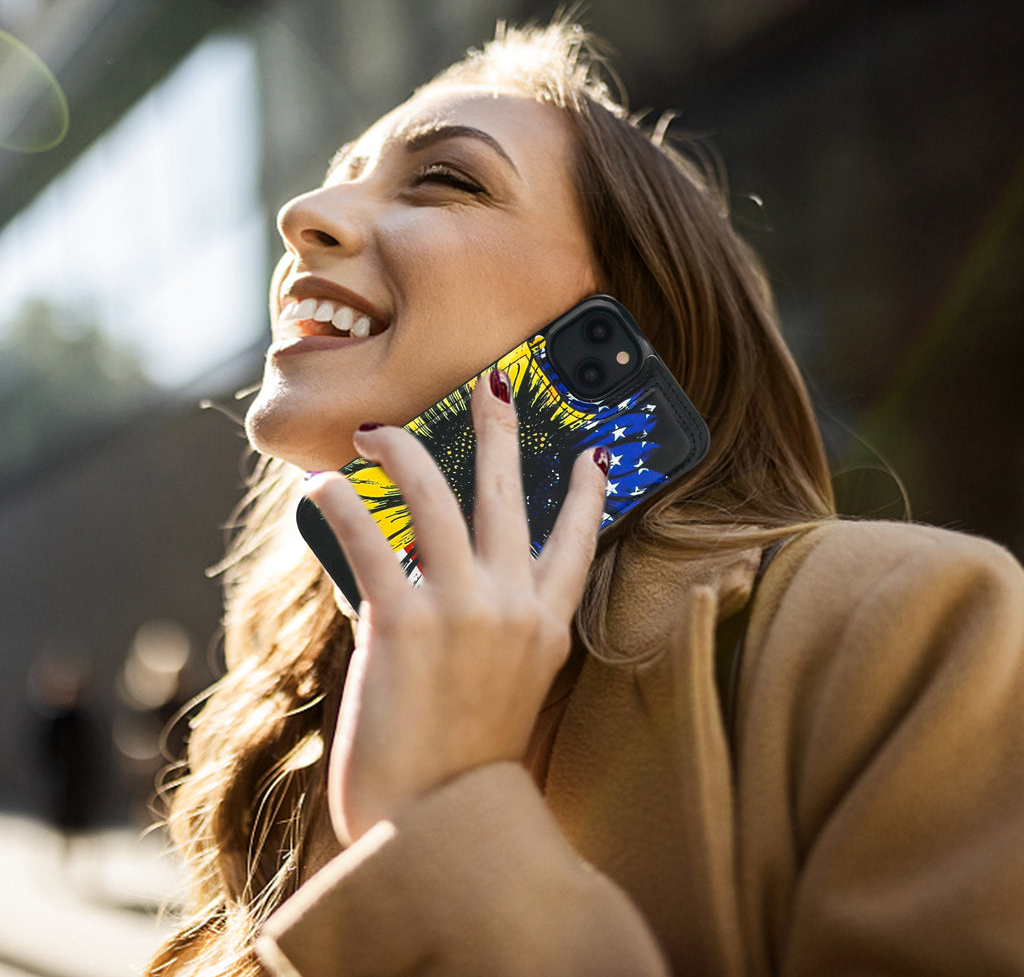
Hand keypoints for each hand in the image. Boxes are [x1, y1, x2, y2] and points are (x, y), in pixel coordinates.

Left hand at [304, 370, 608, 843]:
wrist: (437, 828)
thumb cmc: (463, 763)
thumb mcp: (505, 689)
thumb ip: (495, 629)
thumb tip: (441, 573)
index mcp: (546, 627)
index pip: (578, 542)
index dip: (587, 493)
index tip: (596, 454)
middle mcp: (515, 608)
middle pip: (511, 494)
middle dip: (502, 428)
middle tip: (495, 382)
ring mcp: (464, 610)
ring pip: (439, 497)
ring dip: (404, 451)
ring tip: (376, 431)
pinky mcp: (404, 623)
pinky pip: (369, 540)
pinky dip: (341, 505)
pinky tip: (323, 486)